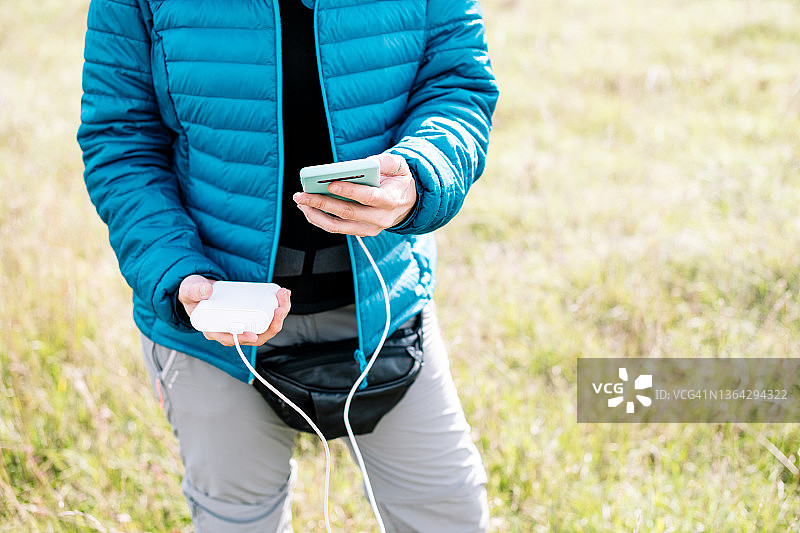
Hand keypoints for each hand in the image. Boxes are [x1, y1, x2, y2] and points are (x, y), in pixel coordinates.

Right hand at [178, 274, 291, 346]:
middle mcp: (231, 330)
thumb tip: (206, 291)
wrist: (201, 288)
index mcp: (214, 330)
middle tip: (280, 309)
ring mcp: (243, 324)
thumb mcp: (189, 290)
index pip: (230, 339)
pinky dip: (277, 307)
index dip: (242, 339)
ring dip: (279, 315)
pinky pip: (267, 317)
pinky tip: (283, 295)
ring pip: (265, 327)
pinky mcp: (251, 315)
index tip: (253, 335)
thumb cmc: (194, 294)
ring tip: (284, 297)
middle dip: (272, 325)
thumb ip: (195, 290)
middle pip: (256, 336)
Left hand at [292, 153, 416, 236]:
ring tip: (301, 202)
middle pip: (348, 213)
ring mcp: (370, 228)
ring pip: (339, 226)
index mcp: (391, 200)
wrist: (408, 203)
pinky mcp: (360, 232)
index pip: (368, 198)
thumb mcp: (401, 166)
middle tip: (302, 195)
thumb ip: (387, 161)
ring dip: (316, 215)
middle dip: (322, 203)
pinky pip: (337, 229)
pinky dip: (320, 220)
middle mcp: (380, 218)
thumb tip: (367, 162)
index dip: (349, 192)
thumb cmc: (399, 182)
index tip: (330, 184)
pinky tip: (308, 208)